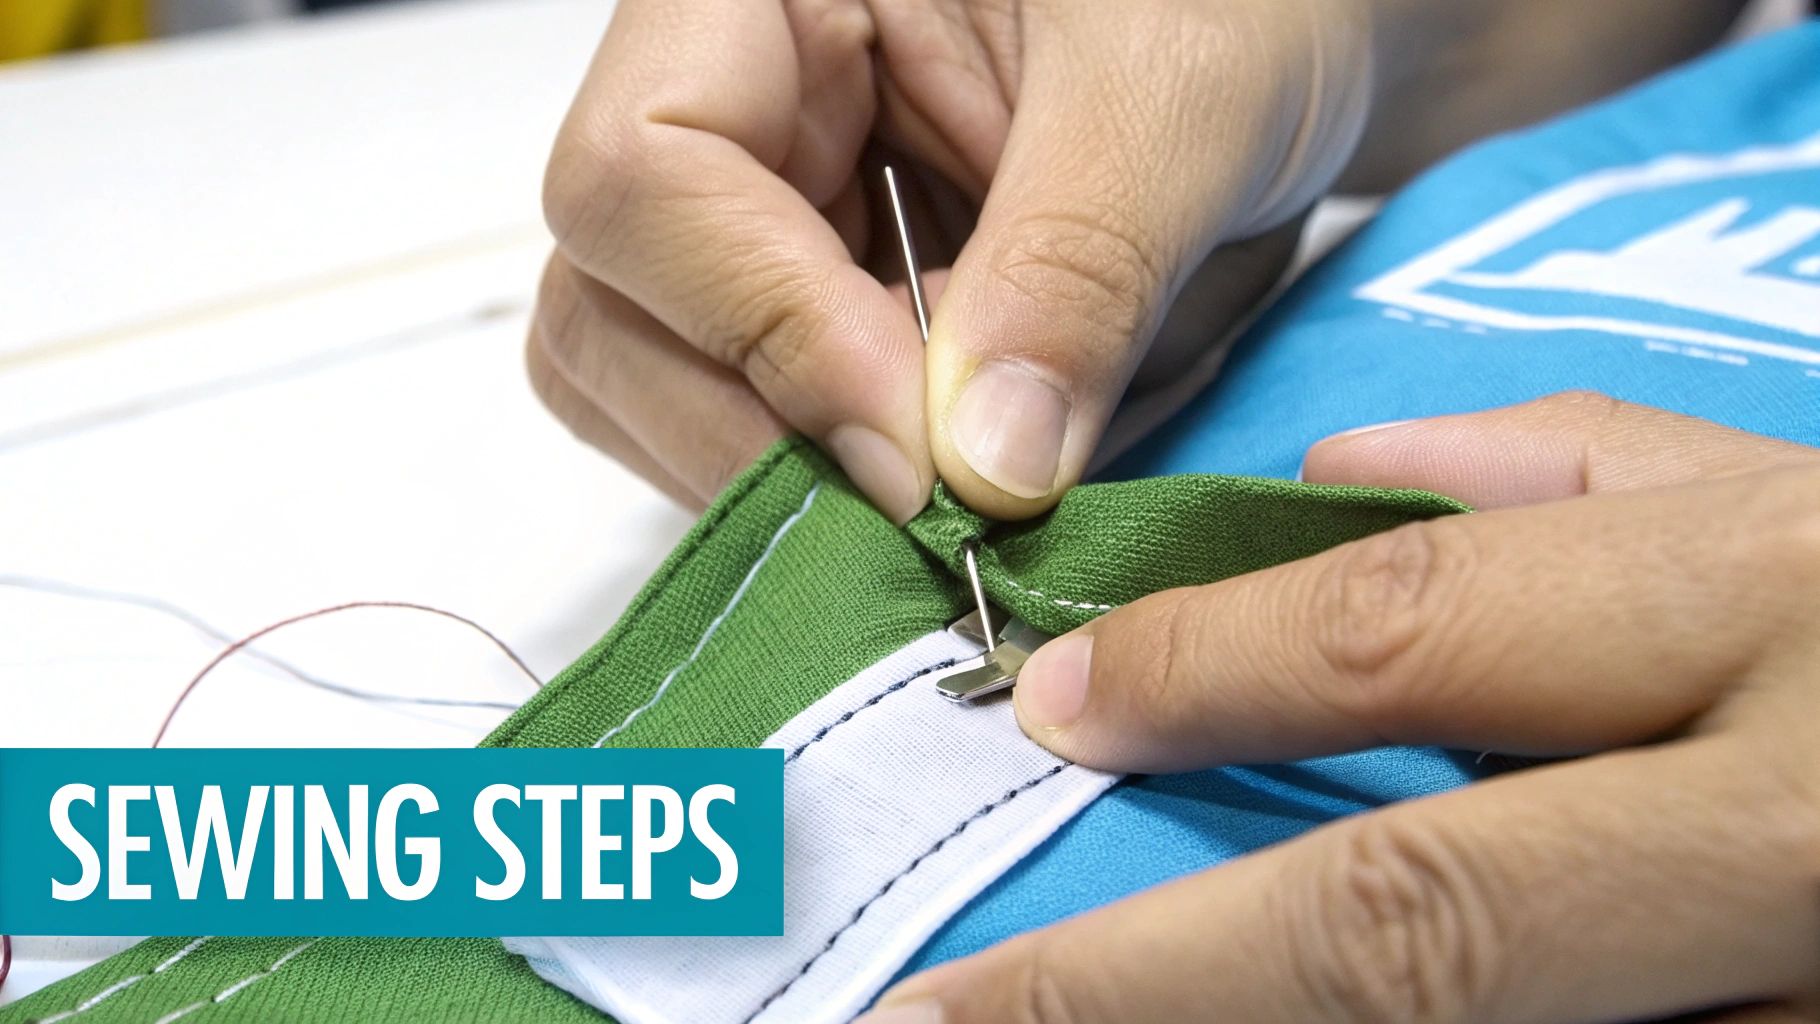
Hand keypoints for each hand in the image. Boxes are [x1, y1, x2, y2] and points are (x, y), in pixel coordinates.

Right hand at [527, 0, 1375, 521]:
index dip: (764, 329)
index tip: (916, 451)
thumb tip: (981, 473)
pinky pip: (741, 429)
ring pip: (647, 389)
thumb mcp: (1182, 97)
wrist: (1289, 39)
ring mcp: (755, 216)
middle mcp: (725, 103)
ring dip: (786, 479)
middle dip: (763, 439)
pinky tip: (944, 483)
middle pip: (607, 306)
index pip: (643, 172)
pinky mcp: (806, 306)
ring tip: (951, 492)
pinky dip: (829, 489)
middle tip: (932, 515)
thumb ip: (1078, 269)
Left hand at [864, 392, 1819, 1022]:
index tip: (1043, 704)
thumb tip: (1345, 480)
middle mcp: (1802, 825)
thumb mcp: (1818, 494)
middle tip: (939, 1017)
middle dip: (1151, 985)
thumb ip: (1591, 473)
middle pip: (1425, 924)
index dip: (1209, 676)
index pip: (1424, 634)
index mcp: (1788, 617)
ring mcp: (1812, 980)